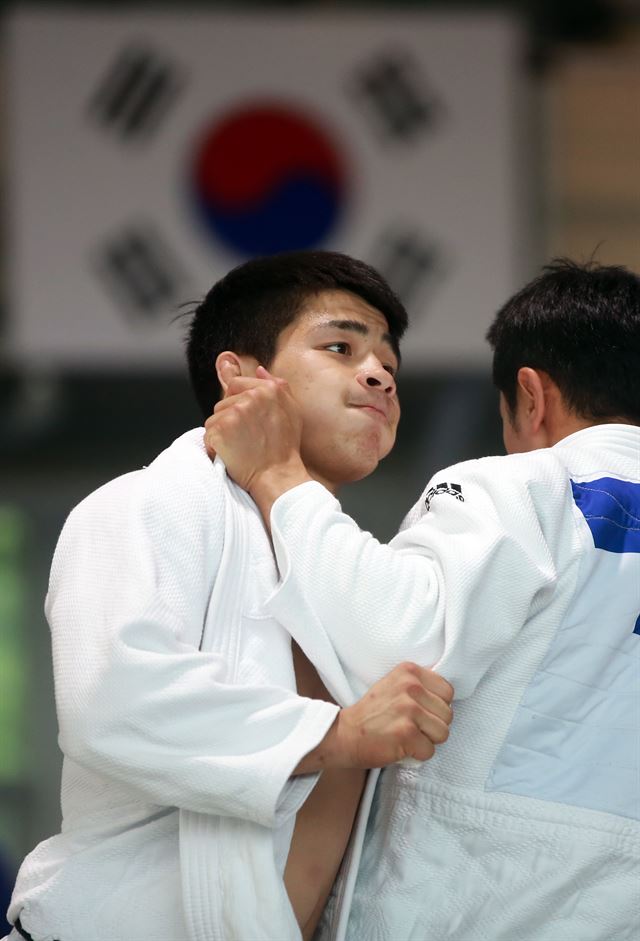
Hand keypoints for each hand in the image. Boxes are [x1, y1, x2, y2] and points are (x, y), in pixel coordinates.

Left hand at [204, 367, 310, 508]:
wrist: (278, 476)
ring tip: (239, 447)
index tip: (246, 423)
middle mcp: (252, 397)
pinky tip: (230, 454)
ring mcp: (235, 412)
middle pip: (223, 401)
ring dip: (221, 433)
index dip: (237, 404)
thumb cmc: (285, 448)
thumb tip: (260, 370)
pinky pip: (208, 433)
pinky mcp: (221, 428)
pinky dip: (214, 446)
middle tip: (246, 438)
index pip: (236, 384)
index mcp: (270, 389)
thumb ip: (278, 386)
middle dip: (229, 420)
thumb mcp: (291, 411)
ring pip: (214, 417)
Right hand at [294, 663, 452, 772]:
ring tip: (407, 736)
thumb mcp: (393, 685)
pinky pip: (429, 751)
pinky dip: (417, 755)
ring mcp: (409, 710)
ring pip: (443, 733)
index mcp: (409, 671)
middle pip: (448, 714)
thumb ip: (418, 686)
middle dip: (433, 726)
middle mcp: (410, 687)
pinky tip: (401, 747)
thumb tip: (446, 699)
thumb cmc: (371, 714)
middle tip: (411, 727)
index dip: (436, 706)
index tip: (420, 712)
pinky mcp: (406, 734)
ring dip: (427, 741)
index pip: (447, 691)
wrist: (344, 734)